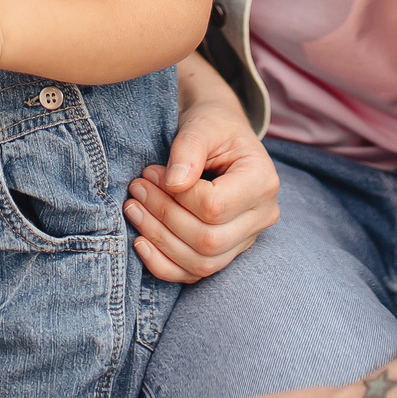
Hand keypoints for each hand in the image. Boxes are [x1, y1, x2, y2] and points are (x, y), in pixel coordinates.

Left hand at [128, 59, 279, 281]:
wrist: (218, 135)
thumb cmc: (212, 125)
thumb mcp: (202, 123)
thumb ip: (189, 148)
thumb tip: (173, 183)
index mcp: (263, 181)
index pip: (214, 207)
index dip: (175, 196)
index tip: (149, 173)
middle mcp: (261, 216)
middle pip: (209, 240)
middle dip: (163, 218)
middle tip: (136, 191)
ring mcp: (246, 238)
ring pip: (202, 262)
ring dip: (159, 241)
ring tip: (133, 210)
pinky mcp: (227, 251)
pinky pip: (196, 273)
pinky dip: (164, 265)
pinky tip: (140, 243)